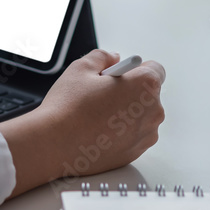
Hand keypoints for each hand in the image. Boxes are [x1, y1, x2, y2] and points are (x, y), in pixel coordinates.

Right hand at [0, 49, 165, 197]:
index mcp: (145, 85)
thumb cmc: (69, 106)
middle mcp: (153, 111)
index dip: (135, 70)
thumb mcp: (82, 67)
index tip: (119, 75)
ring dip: (126, 113)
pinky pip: (133, 135)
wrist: (54, 144)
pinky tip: (97, 131)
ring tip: (96, 115)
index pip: (155, 69)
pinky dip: (121, 132)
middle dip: (129, 91)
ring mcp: (146, 135)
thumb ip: (103, 56)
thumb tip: (113, 59)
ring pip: (140, 116)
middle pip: (147, 94)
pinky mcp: (135, 152)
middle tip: (102, 95)